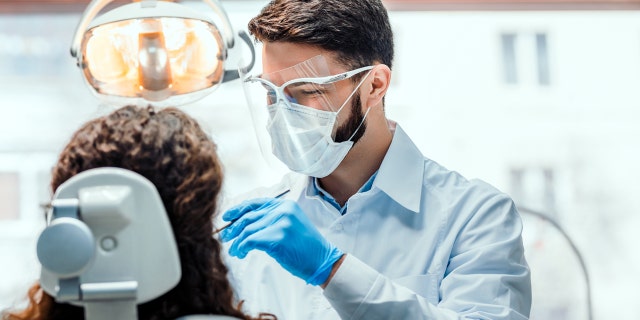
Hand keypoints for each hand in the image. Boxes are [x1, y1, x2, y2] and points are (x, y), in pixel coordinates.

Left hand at [219, 198, 343, 285]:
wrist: (322, 260)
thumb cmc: (306, 247)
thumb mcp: (291, 225)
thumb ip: (273, 219)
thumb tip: (246, 224)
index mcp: (286, 205)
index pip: (256, 203)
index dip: (238, 209)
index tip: (226, 217)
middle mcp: (283, 210)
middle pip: (249, 217)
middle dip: (234, 228)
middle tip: (225, 237)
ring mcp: (281, 223)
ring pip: (248, 230)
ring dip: (238, 242)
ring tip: (235, 251)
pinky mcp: (277, 237)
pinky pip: (251, 240)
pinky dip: (242, 247)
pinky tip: (241, 253)